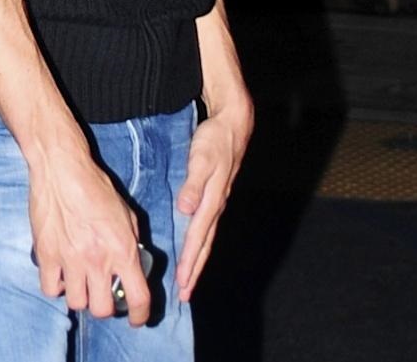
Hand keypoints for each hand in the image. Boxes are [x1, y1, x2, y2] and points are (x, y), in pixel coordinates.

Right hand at [28, 149, 149, 324]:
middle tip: (106, 293)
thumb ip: (132, 242)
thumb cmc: (97, 187)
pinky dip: (58, 287)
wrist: (63, 171)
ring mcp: (69, 260)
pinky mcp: (45, 256)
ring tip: (83, 281)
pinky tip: (63, 274)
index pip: (136, 296)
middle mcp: (97, 260)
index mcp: (122, 249)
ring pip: (76, 303)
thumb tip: (134, 264)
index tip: (137, 318)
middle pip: (102, 309)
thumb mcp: (127, 213)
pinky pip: (51, 289)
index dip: (139, 314)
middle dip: (107, 306)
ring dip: (82, 296)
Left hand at [174, 96, 253, 300]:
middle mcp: (216, 205)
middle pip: (204, 244)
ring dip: (197, 259)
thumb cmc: (216, 139)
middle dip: (194, 269)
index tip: (182, 283)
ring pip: (206, 237)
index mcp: (212, 200)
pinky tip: (194, 246)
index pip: (197, 237)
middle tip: (184, 295)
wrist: (234, 122)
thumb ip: (194, 183)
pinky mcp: (215, 195)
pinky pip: (206, 226)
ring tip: (189, 279)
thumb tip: (186, 208)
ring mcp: (217, 201)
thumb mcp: (202, 158)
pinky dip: (199, 242)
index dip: (189, 261)